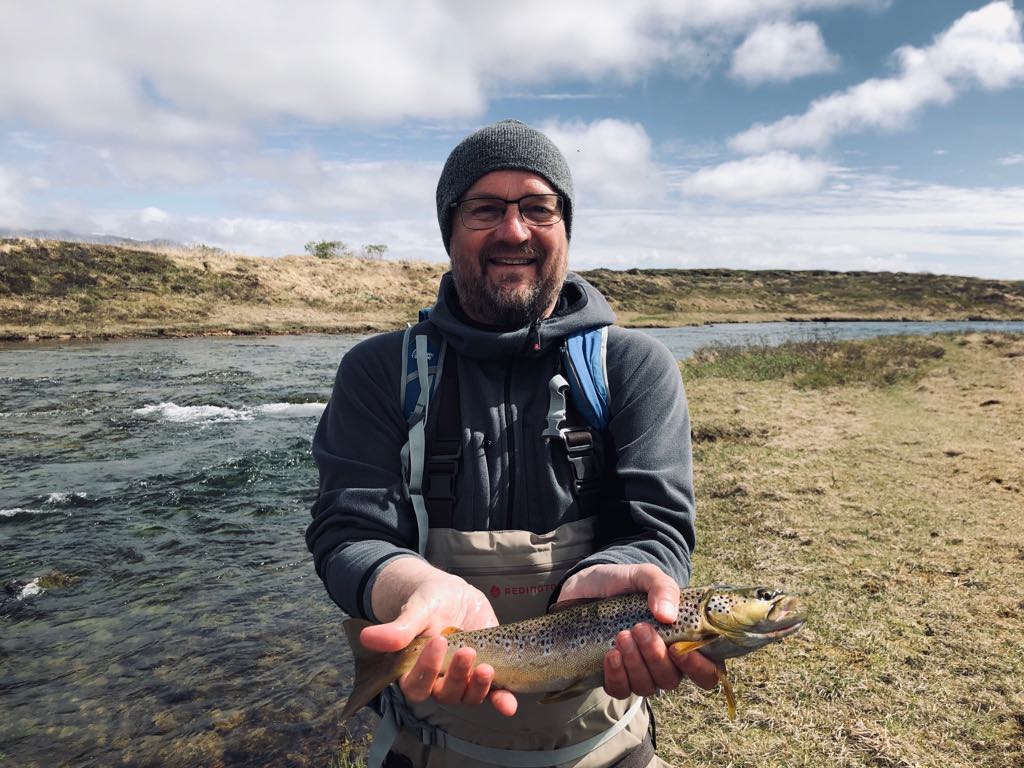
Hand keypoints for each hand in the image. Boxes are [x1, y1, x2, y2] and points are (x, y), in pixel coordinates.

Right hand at [360, 557, 517, 715]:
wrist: (455, 594)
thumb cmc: (430, 601)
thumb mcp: (418, 608)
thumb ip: (399, 628)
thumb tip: (368, 638)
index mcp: (415, 669)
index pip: (415, 684)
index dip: (426, 670)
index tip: (437, 642)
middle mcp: (439, 680)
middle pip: (444, 694)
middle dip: (456, 676)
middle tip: (466, 651)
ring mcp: (464, 678)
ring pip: (467, 696)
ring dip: (478, 687)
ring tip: (486, 667)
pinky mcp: (487, 671)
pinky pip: (494, 694)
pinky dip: (502, 700)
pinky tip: (508, 705)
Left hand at [559, 563, 718, 697]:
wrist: (586, 586)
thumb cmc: (622, 582)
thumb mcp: (644, 575)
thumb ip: (662, 588)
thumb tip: (668, 616)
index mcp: (682, 639)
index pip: (707, 670)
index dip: (699, 668)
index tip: (678, 649)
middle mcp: (664, 661)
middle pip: (671, 679)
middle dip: (656, 657)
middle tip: (639, 628)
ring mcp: (638, 671)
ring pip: (646, 687)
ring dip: (635, 663)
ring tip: (622, 635)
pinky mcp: (613, 675)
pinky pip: (620, 690)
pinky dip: (616, 676)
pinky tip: (610, 654)